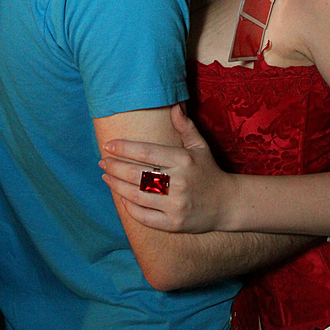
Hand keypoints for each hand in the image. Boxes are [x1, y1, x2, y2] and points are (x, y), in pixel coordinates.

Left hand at [99, 104, 236, 232]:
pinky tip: (121, 198)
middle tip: (102, 162)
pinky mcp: (174, 224)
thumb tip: (175, 106)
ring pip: (137, 196)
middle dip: (115, 167)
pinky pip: (144, 217)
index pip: (146, 152)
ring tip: (106, 177)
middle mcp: (179, 182)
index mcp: (183, 160)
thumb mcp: (200, 146)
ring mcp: (176, 205)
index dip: (124, 148)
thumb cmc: (209, 171)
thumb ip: (185, 126)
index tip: (109, 145)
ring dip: (117, 186)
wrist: (227, 204)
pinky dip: (129, 208)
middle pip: (137, 174)